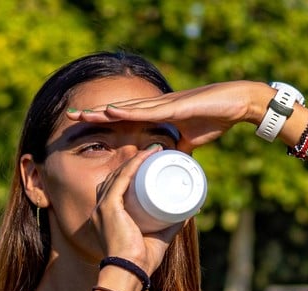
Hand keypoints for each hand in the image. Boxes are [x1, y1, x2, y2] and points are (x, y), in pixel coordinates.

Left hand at [67, 81, 263, 152]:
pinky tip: (109, 111)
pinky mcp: (173, 107)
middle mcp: (155, 108)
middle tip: (70, 117)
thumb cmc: (214, 119)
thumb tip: (168, 168)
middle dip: (94, 115)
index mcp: (157, 116)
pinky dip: (126, 110)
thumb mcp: (189, 143)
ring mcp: (163, 105)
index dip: (103, 123)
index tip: (83, 128)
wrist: (236, 105)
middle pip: (118, 112)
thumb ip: (177, 153)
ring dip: (102, 112)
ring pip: (126, 109)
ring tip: (81, 115)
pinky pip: (146, 110)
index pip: (124, 120)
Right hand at [90, 145, 181, 273]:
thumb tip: (189, 212)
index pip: (114, 189)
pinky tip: (144, 156)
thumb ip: (171, 225)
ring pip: (118, 175)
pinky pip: (121, 180)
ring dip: (135, 160)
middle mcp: (99, 210)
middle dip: (133, 164)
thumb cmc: (140, 261)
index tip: (149, 164)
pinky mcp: (108, 208)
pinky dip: (133, 166)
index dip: (129, 174)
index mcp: (105, 218)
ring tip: (153, 153)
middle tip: (154, 155)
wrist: (129, 272)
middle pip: (115, 178)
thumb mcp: (159, 238)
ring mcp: (102, 208)